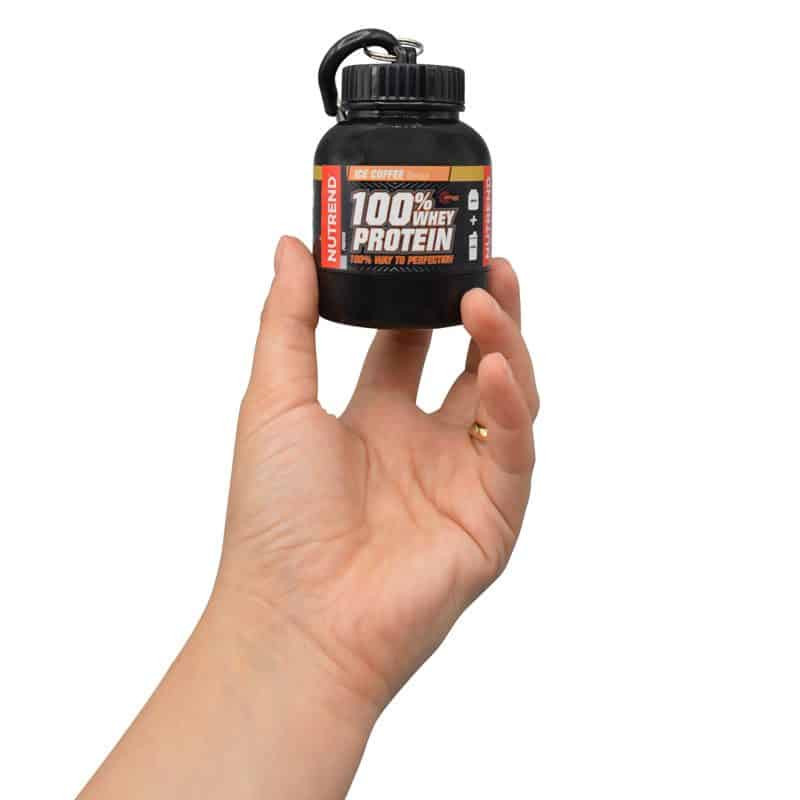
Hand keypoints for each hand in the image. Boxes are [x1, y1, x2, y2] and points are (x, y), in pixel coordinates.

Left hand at [217, 236, 538, 720]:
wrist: (297, 618)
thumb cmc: (275, 517)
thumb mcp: (274, 401)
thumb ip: (288, 321)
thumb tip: (290, 245)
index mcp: (373, 423)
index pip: (409, 348)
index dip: (425, 300)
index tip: (435, 251)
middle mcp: (422, 447)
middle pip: (468, 366)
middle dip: (484, 315)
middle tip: (490, 264)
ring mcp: (461, 480)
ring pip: (507, 400)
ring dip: (504, 347)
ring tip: (492, 296)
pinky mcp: (492, 517)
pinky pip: (514, 450)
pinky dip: (511, 407)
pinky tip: (491, 368)